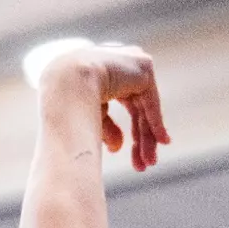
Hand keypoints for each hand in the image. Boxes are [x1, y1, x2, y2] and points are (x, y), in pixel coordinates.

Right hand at [42, 45, 171, 171]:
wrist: (67, 83)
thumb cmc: (68, 101)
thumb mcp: (89, 117)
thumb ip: (106, 128)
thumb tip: (118, 147)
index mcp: (103, 70)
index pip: (125, 101)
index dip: (132, 127)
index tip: (132, 151)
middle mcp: (119, 63)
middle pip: (136, 108)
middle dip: (140, 138)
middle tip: (143, 164)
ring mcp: (132, 62)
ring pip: (145, 107)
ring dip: (148, 137)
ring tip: (149, 162)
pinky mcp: (143, 67)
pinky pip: (151, 101)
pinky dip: (155, 123)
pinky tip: (160, 141)